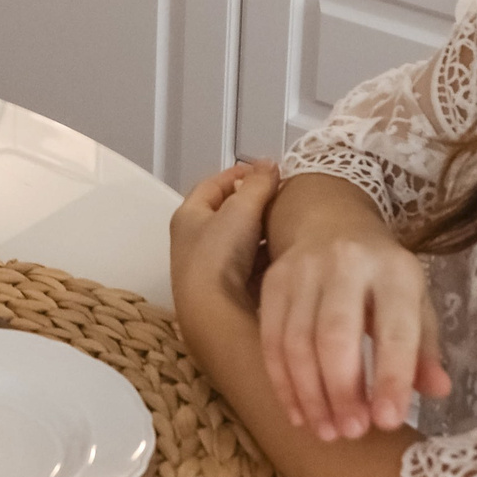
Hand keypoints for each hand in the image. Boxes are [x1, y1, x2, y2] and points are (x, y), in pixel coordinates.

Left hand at [170, 160, 280, 330]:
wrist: (213, 312)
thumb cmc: (218, 255)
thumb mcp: (241, 209)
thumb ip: (257, 184)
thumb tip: (269, 164)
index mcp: (188, 216)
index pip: (212, 185)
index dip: (238, 174)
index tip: (265, 170)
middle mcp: (193, 241)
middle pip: (226, 214)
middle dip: (254, 205)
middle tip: (281, 198)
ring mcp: (208, 269)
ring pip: (240, 242)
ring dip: (261, 233)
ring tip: (288, 226)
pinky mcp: (226, 292)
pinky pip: (249, 267)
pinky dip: (265, 259)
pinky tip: (284, 257)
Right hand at [258, 191, 450, 441]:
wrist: (330, 222)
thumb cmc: (382, 277)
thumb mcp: (416, 302)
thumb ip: (425, 348)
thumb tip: (438, 390)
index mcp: (394, 270)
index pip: (395, 329)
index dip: (390, 378)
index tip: (388, 423)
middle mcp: (346, 263)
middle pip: (335, 335)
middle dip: (341, 391)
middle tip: (352, 432)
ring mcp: (302, 270)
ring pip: (296, 341)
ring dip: (309, 394)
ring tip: (327, 431)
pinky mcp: (272, 282)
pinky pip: (270, 339)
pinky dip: (282, 382)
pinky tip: (298, 414)